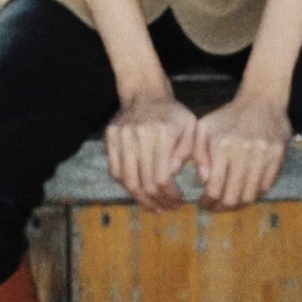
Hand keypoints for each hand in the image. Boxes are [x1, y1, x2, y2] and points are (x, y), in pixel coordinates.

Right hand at [105, 91, 196, 211]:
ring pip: (127, 180)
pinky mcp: (110, 137)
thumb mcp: (191, 127)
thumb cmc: (172, 115)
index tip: (178, 202)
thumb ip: (189, 150)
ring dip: (141, 200)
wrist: (145, 93)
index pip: (161, 177)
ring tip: (153, 206)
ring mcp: (122, 135)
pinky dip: (126, 186)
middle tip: (166, 208)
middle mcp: (140, 133)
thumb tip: (174, 172)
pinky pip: (115, 171)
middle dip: (157, 201)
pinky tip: (139, 191)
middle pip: (144, 182)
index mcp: (163, 131)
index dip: (169, 196)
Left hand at [194, 92, 291, 211]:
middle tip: (216, 207)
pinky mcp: (278, 156)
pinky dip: (255, 193)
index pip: (215, 186)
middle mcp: (243, 151)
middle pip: (233, 196)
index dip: (208, 201)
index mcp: (223, 144)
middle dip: (222, 207)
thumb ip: (197, 152)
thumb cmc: (229, 115)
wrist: (262, 99)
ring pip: (250, 195)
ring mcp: (263, 154)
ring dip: (239, 203)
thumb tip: (203, 178)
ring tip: (231, 202)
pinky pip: (266, 186)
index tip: (204, 204)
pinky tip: (246, 189)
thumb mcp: (205, 126)